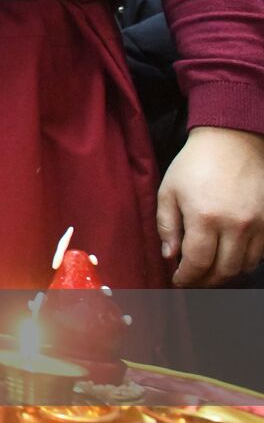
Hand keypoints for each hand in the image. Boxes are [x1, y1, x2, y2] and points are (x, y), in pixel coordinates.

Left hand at [158, 126, 263, 285]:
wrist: (231, 141)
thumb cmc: (195, 164)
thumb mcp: (169, 192)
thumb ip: (167, 226)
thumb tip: (170, 256)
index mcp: (204, 217)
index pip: (197, 262)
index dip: (186, 277)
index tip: (178, 280)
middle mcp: (235, 224)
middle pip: (223, 270)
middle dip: (205, 281)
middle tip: (193, 280)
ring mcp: (258, 224)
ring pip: (244, 266)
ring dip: (225, 274)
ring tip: (209, 270)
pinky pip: (260, 254)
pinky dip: (244, 262)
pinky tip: (229, 257)